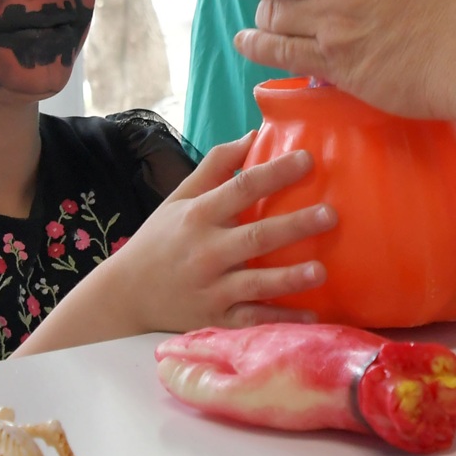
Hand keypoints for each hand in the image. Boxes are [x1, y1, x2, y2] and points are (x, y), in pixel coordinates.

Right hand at [66, 135, 334, 340]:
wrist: (125, 294)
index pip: (241, 189)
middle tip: (330, 214)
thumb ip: (215, 167)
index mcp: (198, 216)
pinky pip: (252, 319)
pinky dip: (280, 319)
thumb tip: (252, 135)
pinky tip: (310, 316)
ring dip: (289, 277)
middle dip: (294, 226)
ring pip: (256, 283)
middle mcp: (206, 251)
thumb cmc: (159, 241)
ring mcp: (211, 288)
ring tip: (321, 270)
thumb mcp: (179, 198)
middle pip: (256, 236)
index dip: (274, 173)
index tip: (308, 159)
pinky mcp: (215, 318)